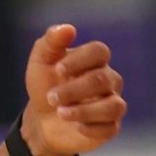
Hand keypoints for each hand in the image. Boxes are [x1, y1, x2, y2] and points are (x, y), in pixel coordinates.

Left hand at [21, 24, 125, 155]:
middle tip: (51, 97)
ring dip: (85, 110)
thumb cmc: (45, 84)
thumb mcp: (41, 61)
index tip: (57, 70)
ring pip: (114, 105)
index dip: (79, 60)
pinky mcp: (110, 126)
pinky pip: (111, 127)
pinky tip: (76, 126)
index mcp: (94, 61)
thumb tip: (68, 28)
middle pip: (103, 79)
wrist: (41, 118)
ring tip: (61, 113)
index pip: (99, 51)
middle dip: (74, 89)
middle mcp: (108, 80)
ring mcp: (111, 103)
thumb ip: (51, 41)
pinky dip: (92, 127)